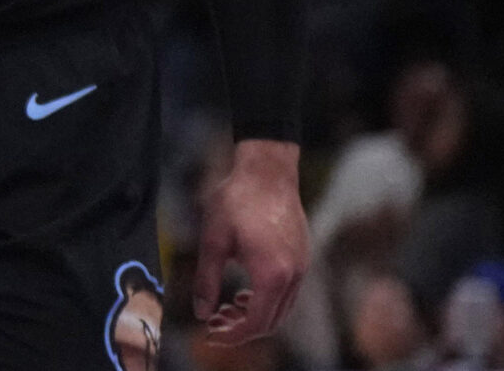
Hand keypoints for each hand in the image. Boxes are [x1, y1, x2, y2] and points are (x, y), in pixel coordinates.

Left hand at [194, 138, 308, 343]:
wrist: (267, 168)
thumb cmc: (237, 200)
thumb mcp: (213, 240)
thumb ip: (206, 280)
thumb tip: (201, 313)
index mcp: (272, 275)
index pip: (256, 324)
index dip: (232, 335)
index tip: (211, 332)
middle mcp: (294, 275)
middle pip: (272, 321)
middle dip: (242, 328)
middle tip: (216, 321)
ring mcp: (302, 265)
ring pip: (282, 308)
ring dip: (256, 314)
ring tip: (228, 306)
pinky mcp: (303, 254)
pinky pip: (288, 291)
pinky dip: (268, 299)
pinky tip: (247, 289)